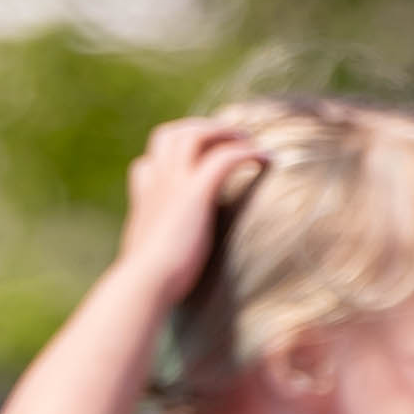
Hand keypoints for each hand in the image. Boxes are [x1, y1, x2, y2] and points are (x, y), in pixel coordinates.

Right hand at [114, 114, 265, 301]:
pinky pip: (225, 157)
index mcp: (145, 198)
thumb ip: (155, 248)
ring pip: (196, 135)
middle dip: (202, 129)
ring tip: (251, 142)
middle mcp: (156, 183)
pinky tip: (268, 160)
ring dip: (225, 133)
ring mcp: (173, 183)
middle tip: (231, 139)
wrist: (145, 283)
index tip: (200, 163)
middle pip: (172, 134)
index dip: (173, 158)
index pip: (149, 162)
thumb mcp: (147, 258)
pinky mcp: (196, 193)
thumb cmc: (150, 282)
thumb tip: (162, 263)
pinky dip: (247, 152)